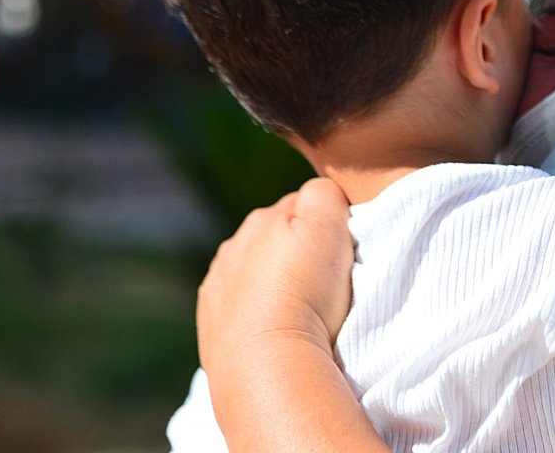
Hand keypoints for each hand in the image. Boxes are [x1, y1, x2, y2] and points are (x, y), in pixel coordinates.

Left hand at [196, 177, 354, 374]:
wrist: (267, 361)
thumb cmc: (307, 293)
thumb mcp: (328, 224)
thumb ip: (324, 193)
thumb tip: (319, 195)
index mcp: (265, 218)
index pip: (306, 206)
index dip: (330, 226)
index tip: (344, 253)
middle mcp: (235, 245)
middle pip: (278, 238)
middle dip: (298, 253)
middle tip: (326, 283)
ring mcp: (218, 285)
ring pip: (255, 271)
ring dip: (275, 282)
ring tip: (301, 311)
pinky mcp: (211, 322)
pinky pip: (238, 306)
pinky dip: (255, 311)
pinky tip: (274, 328)